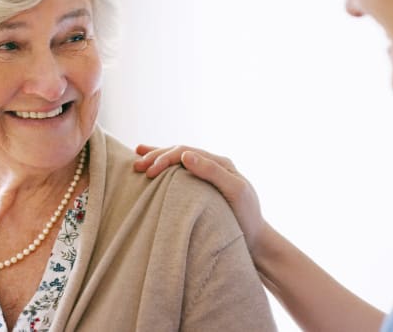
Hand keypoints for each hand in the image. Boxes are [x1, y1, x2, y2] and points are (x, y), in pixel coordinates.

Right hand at [134, 145, 264, 252]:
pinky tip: (152, 170)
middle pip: (179, 154)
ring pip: (177, 162)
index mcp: (220, 163)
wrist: (256, 241)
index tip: (149, 171)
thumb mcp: (235, 192)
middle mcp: (213, 166)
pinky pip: (180, 175)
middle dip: (156, 157)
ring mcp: (207, 178)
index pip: (185, 152)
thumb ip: (212, 171)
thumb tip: (185, 155)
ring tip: (136, 160)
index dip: (165, 158)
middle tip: (137, 166)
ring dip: (157, 160)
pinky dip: (164, 170)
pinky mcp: (202, 191)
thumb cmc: (247, 218)